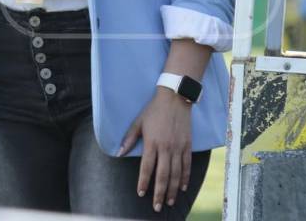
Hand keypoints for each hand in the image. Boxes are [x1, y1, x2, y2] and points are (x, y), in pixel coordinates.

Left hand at [118, 87, 192, 211]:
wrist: (175, 98)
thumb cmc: (153, 110)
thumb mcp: (138, 122)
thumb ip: (129, 139)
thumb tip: (118, 154)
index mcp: (152, 142)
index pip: (147, 167)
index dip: (143, 182)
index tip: (141, 193)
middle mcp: (166, 147)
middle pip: (162, 175)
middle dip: (159, 193)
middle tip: (156, 207)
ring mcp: (178, 147)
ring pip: (176, 174)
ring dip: (172, 189)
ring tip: (168, 201)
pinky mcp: (187, 145)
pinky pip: (187, 165)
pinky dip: (185, 177)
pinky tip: (182, 187)